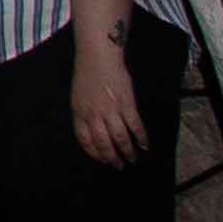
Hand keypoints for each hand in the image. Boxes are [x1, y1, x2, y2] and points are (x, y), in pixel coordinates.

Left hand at [71, 40, 147, 168]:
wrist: (98, 56)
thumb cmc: (87, 73)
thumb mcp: (78, 96)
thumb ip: (84, 113)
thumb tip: (93, 130)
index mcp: (80, 113)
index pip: (85, 141)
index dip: (94, 153)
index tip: (102, 160)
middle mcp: (94, 114)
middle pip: (103, 143)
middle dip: (112, 158)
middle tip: (119, 165)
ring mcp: (111, 110)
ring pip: (120, 138)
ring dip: (128, 151)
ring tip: (133, 159)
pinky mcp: (126, 104)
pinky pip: (134, 126)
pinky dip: (141, 137)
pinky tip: (144, 144)